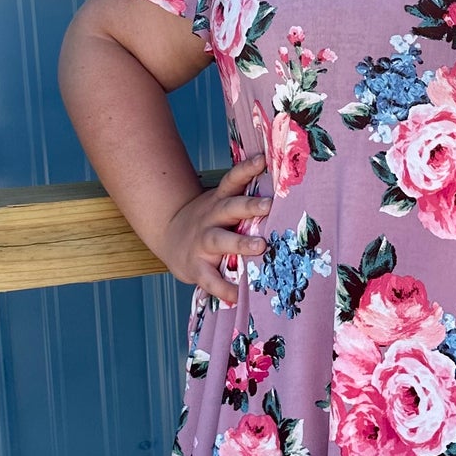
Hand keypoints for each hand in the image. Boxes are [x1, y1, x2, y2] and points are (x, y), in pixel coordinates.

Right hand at [159, 151, 272, 298]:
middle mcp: (211, 218)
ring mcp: (202, 242)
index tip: (262, 160)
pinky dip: (224, 288)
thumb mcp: (221, 204)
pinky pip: (210, 278)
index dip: (246, 169)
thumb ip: (245, 200)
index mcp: (219, 201)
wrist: (169, 236)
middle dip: (250, 206)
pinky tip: (238, 295)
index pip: (233, 180)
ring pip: (220, 240)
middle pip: (230, 207)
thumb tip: (287, 191)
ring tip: (260, 247)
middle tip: (269, 205)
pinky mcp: (196, 267)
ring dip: (240, 243)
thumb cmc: (209, 221)